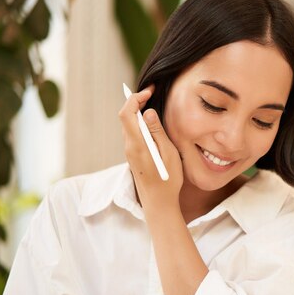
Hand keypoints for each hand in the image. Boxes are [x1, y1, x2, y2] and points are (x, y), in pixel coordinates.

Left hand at [118, 85, 182, 209]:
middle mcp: (129, 147)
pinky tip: (150, 122)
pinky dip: (139, 122)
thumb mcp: (168, 154)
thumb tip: (148, 112)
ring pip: (128, 124)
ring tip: (152, 102)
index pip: (127, 113)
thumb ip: (157, 132)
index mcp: (137, 145)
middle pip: (125, 116)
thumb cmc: (168, 180)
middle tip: (152, 93)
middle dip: (136, 101)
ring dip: (137, 111)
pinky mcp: (133, 156)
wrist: (158, 203)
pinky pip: (133, 133)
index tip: (150, 91)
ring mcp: (129, 152)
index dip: (135, 98)